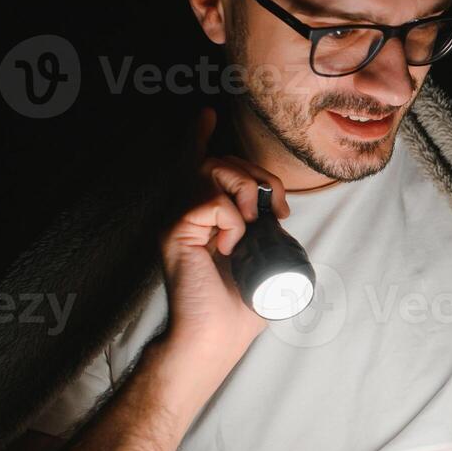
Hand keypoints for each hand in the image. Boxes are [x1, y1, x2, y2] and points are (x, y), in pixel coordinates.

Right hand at [160, 107, 292, 368]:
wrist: (217, 337)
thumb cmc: (239, 308)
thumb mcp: (263, 260)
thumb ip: (264, 233)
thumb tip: (275, 215)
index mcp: (206, 218)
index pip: (199, 166)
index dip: (200, 137)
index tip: (206, 113)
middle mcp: (188, 213)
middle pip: (219, 161)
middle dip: (257, 174)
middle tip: (276, 211)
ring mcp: (179, 220)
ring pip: (213, 171)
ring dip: (244, 190)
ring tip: (252, 225)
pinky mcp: (175, 231)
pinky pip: (210, 202)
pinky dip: (231, 221)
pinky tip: (230, 247)